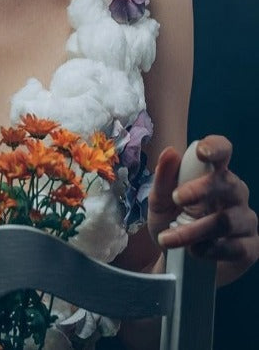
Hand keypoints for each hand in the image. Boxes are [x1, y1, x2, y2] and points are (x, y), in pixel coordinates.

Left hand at [148, 136, 258, 281]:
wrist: (174, 262)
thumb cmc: (170, 221)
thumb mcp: (159, 200)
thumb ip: (164, 178)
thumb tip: (170, 151)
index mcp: (214, 173)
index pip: (223, 151)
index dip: (215, 148)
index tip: (202, 152)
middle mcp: (235, 193)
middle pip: (228, 184)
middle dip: (201, 190)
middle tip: (177, 198)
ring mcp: (245, 220)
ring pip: (226, 220)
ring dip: (195, 230)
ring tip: (170, 238)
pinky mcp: (250, 247)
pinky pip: (236, 247)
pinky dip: (210, 250)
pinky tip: (195, 252)